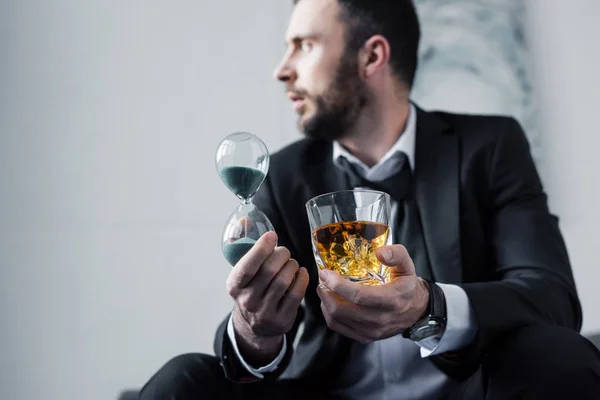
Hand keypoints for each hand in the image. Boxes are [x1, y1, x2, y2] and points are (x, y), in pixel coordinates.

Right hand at [226, 231, 309, 364]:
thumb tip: (245, 220)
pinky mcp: (282, 319)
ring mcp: (265, 312)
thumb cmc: (251, 289)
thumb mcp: (242, 273)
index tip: (272, 235)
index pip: (247, 266)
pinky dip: (302, 279)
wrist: (254, 325)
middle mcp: (247, 300)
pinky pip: (296, 294)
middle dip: (281, 255)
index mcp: (235, 286)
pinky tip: (301, 273)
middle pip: (269, 271)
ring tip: (291, 263)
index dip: (261, 249)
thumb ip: (245, 247)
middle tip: (284, 251)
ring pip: (283, 281)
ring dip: (292, 266)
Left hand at [317, 244, 428, 343]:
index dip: (338, 285)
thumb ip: (396, 254)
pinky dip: (329, 315)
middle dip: (326, 293)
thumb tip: (380, 252)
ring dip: (325, 303)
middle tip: (322, 279)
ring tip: (324, 289)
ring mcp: (372, 331)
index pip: (359, 296)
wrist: (417, 311)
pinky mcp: (366, 337)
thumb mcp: (408, 265)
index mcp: (391, 300)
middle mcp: (380, 319)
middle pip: (343, 309)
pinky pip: (339, 328)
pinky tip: (329, 303)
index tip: (325, 273)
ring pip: (337, 319)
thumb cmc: (408, 286)